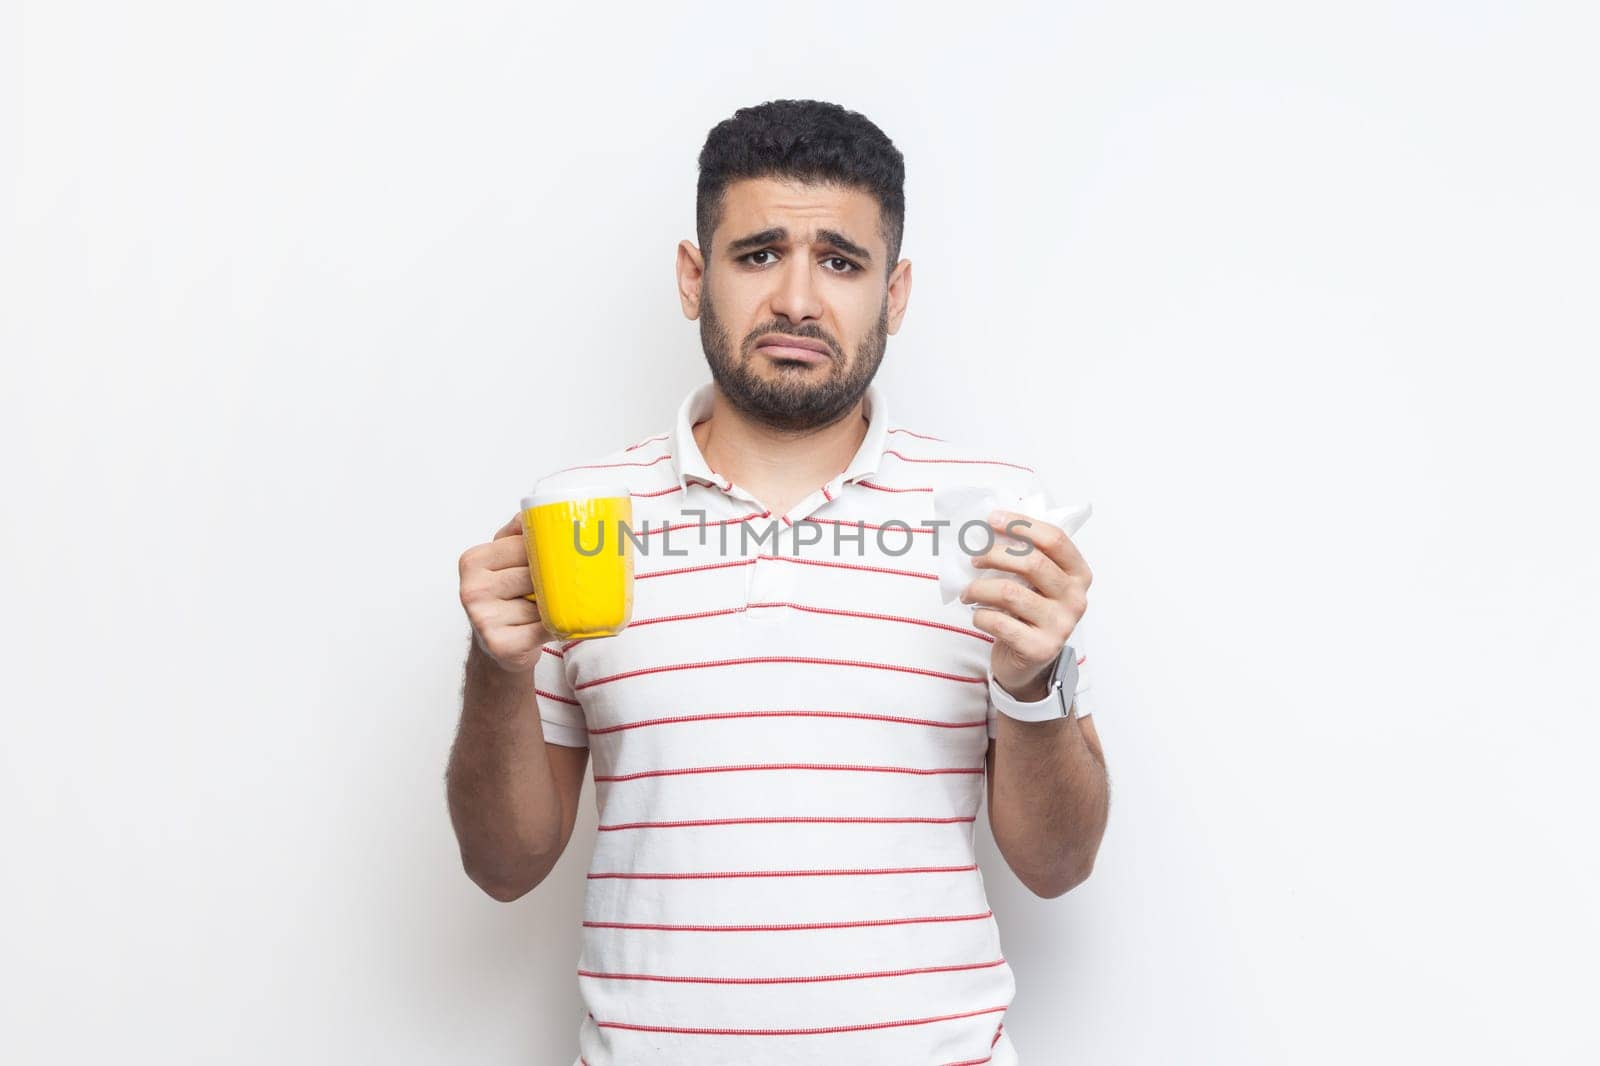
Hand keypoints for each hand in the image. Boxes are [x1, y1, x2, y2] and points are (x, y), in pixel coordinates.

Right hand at [458, 512, 550, 672]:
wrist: (498, 648)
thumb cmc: (506, 598)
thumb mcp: (505, 560)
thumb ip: (517, 532)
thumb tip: (539, 507)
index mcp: (473, 561)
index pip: (524, 545)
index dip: (548, 551)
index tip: (565, 552)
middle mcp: (472, 589)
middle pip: (534, 573)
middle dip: (554, 579)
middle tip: (564, 583)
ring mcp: (483, 618)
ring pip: (542, 600)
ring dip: (555, 603)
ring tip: (550, 607)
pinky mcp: (501, 644)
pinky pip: (545, 627)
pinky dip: (557, 625)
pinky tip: (555, 624)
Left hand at [962, 509, 1091, 701]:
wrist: (1030, 662)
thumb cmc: (1029, 613)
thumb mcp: (1036, 582)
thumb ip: (1025, 555)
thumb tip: (989, 527)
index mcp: (1079, 574)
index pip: (1055, 539)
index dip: (1022, 525)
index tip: (991, 519)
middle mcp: (1075, 599)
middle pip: (1032, 563)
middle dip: (994, 555)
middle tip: (974, 560)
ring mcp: (1061, 626)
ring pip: (1009, 593)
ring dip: (978, 588)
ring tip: (968, 592)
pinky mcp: (1040, 648)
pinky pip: (999, 622)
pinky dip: (980, 616)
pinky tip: (977, 615)